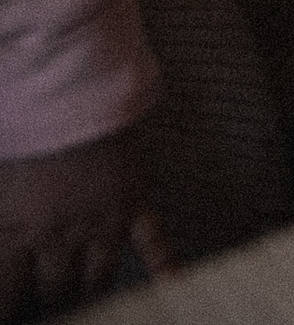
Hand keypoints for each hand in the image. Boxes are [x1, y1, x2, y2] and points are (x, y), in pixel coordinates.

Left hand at [0, 130, 166, 319]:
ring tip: (80, 292)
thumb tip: (3, 239)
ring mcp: (101, 222)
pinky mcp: (133, 203)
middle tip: (45, 302)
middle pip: (54, 289)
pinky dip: (163, 263)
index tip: (12, 315)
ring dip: (86, 287)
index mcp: (17, 233)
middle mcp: (60, 238)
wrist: (70, 96)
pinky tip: (172, 282)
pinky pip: (152, 240)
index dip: (9, 311)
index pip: (7, 295)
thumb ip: (0, 222)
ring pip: (96, 276)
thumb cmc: (22, 134)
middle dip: (47, 299)